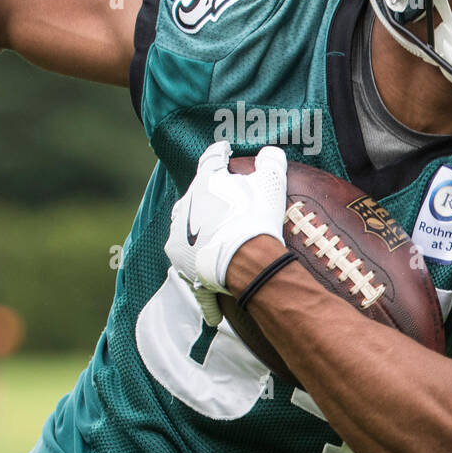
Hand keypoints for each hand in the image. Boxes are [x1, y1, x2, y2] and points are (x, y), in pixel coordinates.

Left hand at [164, 142, 287, 324]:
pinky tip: (213, 300)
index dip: (220, 153)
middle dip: (205, 198)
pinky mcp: (182, 264)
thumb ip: (271, 162)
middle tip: (222, 203)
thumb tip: (272, 152)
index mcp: (204, 182)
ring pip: (186, 231)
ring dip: (196, 234)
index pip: (211, 159)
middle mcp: (185, 207)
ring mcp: (180, 237)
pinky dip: (203, 284)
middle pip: (193, 197)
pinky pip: (193, 274)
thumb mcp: (271, 184)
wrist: (244, 261)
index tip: (224, 152)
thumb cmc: (256, 218)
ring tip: (213, 241)